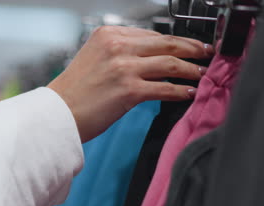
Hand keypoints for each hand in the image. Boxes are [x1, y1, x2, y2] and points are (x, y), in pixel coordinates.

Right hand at [48, 26, 213, 142]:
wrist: (57, 114)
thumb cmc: (73, 92)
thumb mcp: (93, 59)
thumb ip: (120, 53)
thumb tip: (149, 60)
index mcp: (107, 35)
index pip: (150, 34)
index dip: (173, 40)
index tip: (185, 45)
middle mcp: (117, 46)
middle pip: (166, 43)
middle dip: (192, 48)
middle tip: (206, 52)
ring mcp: (124, 67)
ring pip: (170, 63)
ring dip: (191, 69)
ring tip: (203, 73)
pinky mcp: (129, 90)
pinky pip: (164, 88)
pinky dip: (180, 91)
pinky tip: (189, 93)